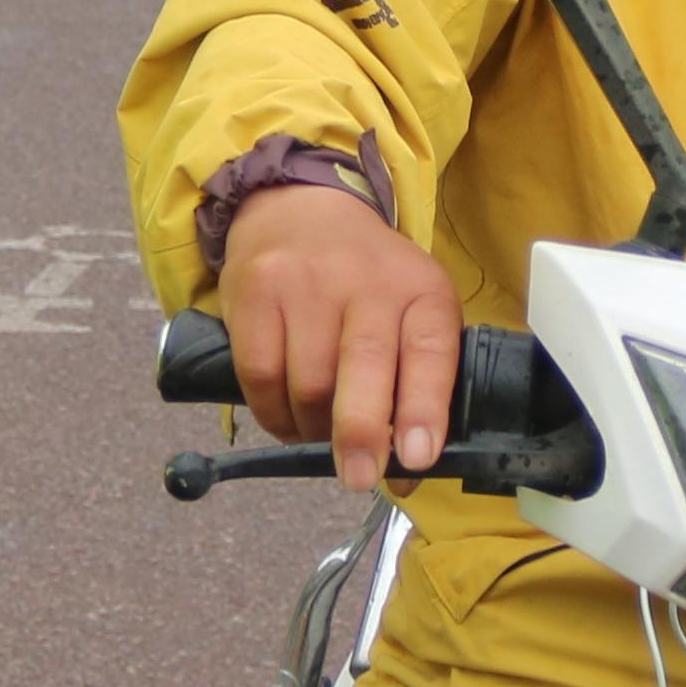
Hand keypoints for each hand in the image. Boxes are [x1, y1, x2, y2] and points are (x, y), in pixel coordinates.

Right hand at [217, 181, 474, 490]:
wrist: (300, 210)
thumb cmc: (367, 284)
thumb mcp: (409, 313)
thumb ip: (414, 385)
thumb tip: (405, 476)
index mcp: (421, 290)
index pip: (430, 349)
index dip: (424, 407)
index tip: (416, 457)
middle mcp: (367, 280)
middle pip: (363, 365)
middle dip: (360, 432)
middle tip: (358, 476)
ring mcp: (307, 282)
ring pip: (308, 382)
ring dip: (313, 429)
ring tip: (319, 437)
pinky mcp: (256, 290)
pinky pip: (260, 374)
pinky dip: (273, 415)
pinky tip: (287, 420)